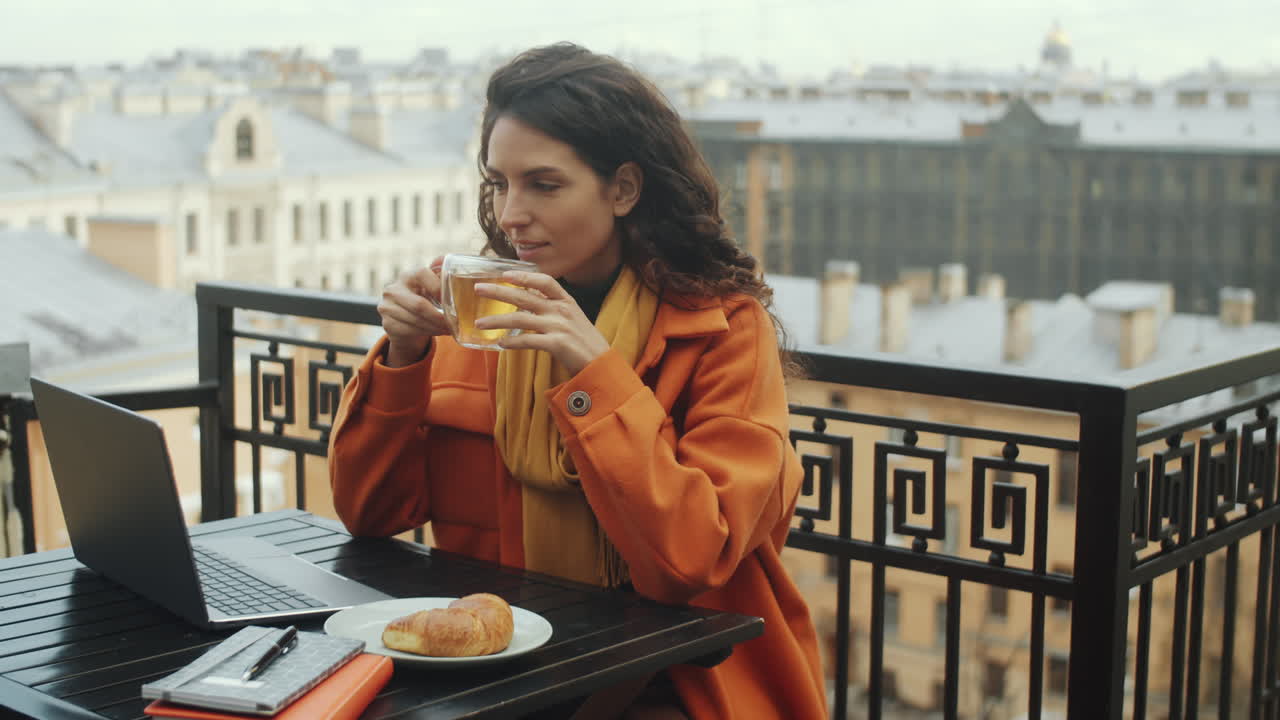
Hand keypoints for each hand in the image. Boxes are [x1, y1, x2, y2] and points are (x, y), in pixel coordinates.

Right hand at [377, 257, 450, 366]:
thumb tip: (458, 274)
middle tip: (455, 323)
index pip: (422, 274)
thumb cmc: (423, 299)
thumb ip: (441, 279)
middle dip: (440, 317)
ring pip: (416, 320)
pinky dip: (429, 332)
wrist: (402, 319)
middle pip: (419, 305)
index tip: (452, 301)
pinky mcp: (387, 323)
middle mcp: (393, 289)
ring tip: (450, 329)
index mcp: (407, 276)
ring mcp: (387, 307)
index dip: (438, 288)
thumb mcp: (430, 288)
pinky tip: (439, 332)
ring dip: (436, 327)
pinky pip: (411, 330)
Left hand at [473, 271, 610, 374]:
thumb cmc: (585, 343)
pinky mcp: (557, 344)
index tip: (505, 274)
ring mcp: (559, 327)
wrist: (602, 365)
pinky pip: (527, 340)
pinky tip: (500, 343)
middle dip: (499, 291)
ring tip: (480, 323)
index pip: (544, 281)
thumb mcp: (573, 318)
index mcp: (567, 302)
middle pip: (525, 296)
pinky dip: (511, 342)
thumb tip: (531, 299)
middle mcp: (562, 311)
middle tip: (478, 288)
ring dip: (497, 320)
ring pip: (520, 319)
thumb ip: (554, 308)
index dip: (524, 276)